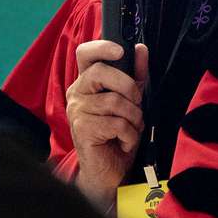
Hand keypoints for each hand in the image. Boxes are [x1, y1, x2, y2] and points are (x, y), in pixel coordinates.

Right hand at [66, 40, 148, 211]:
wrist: (108, 170)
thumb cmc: (117, 134)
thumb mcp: (131, 101)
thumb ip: (135, 75)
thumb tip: (140, 49)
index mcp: (87, 82)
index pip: (85, 54)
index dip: (102, 47)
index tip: (121, 51)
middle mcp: (77, 93)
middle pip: (101, 72)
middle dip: (128, 87)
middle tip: (136, 103)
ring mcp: (77, 111)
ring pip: (115, 101)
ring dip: (133, 117)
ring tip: (130, 128)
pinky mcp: (82, 129)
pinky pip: (117, 123)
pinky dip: (129, 135)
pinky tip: (124, 142)